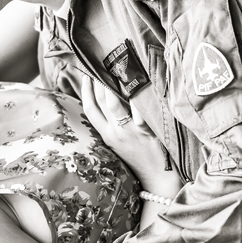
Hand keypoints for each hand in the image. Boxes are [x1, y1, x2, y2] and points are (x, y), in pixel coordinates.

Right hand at [78, 75, 174, 192]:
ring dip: (112, 84)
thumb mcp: (119, 144)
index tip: (86, 75)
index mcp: (106, 135)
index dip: (85, 91)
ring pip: (114, 104)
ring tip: (115, 68)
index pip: (89, 109)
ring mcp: (129, 132)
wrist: (156, 179)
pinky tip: (137, 83)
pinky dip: (136, 97)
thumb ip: (113, 125)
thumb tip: (110, 102)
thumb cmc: (140, 158)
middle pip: (100, 102)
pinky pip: (138, 111)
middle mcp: (114, 132)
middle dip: (98, 81)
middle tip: (101, 63)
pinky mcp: (146, 132)